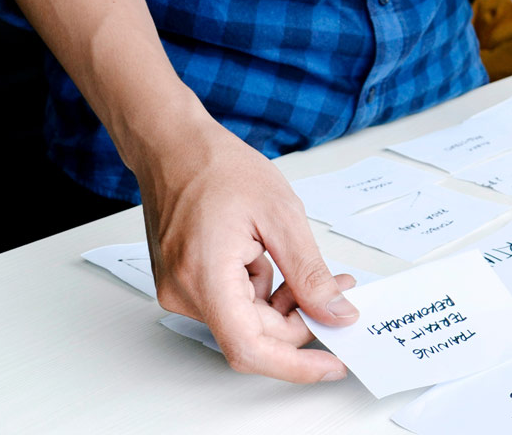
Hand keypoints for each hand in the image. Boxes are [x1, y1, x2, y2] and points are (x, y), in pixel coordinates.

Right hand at [138, 120, 359, 382]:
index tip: (332, 365)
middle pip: (255, 336)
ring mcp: (180, 290)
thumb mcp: (282, 215)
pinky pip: (233, 305)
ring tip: (306, 265)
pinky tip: (272, 260)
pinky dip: (263, 292)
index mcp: (205, 277)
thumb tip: (336, 312)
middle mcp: (184, 292)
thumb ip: (311, 273)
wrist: (172, 145)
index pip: (251, 348)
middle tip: (339, 291)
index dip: (296, 365)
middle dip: (302, 320)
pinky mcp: (184, 283)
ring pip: (247, 321)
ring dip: (284, 303)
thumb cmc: (218, 166)